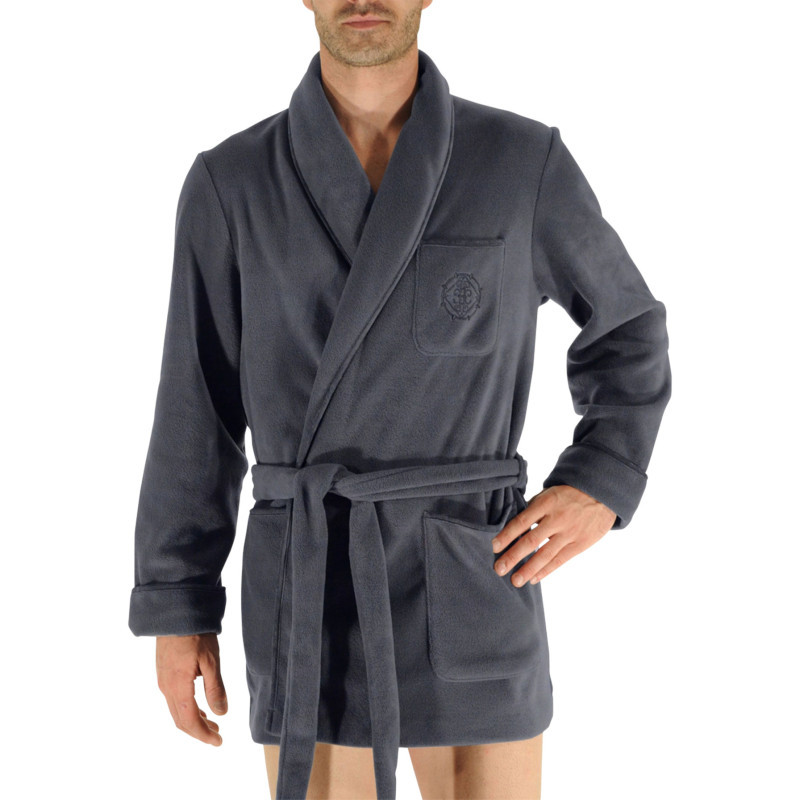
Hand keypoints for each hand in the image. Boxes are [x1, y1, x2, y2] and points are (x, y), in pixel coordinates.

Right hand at [156, 633, 227, 744]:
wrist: (176, 613)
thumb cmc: (195, 634)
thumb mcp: (211, 661)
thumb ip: (215, 688)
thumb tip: (221, 713)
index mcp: (178, 687)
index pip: (189, 721)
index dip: (203, 735)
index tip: (218, 741)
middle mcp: (166, 687)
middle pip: (181, 720)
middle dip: (199, 731)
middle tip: (217, 735)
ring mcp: (163, 680)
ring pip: (176, 710)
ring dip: (194, 720)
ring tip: (212, 723)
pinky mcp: (164, 673)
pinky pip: (174, 699)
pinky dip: (187, 708)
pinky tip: (199, 706)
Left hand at [491, 484, 616, 585]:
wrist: (601, 494)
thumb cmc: (569, 494)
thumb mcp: (549, 494)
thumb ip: (533, 509)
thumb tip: (514, 527)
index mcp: (546, 504)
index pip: (521, 522)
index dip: (507, 535)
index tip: (494, 546)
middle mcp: (557, 519)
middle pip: (531, 541)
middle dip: (513, 556)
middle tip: (499, 569)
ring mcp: (569, 533)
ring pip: (545, 555)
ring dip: (528, 569)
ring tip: (515, 580)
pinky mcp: (580, 544)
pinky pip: (560, 560)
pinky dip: (546, 570)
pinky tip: (534, 578)